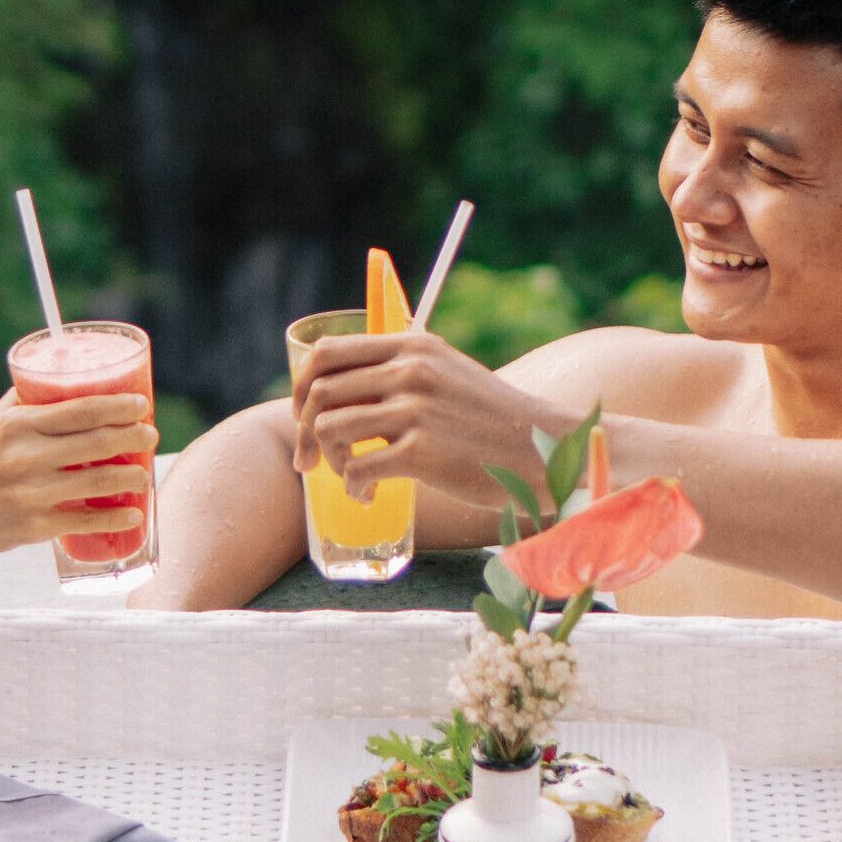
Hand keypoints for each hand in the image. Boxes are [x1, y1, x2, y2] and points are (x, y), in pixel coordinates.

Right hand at [0, 387, 157, 560]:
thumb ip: (21, 404)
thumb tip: (52, 380)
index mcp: (17, 426)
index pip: (80, 410)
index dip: (117, 406)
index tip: (141, 404)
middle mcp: (26, 457)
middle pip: (96, 443)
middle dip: (133, 436)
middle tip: (151, 434)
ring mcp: (31, 494)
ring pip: (97, 482)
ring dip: (130, 477)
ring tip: (144, 472)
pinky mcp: (33, 526)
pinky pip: (84, 521)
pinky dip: (114, 517)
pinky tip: (133, 514)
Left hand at [289, 329, 545, 527]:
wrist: (542, 448)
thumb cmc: (490, 418)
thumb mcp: (447, 372)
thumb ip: (403, 368)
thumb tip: (343, 385)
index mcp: (412, 345)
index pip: (327, 352)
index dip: (300, 385)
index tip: (300, 414)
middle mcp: (410, 369)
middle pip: (319, 393)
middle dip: (302, 431)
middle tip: (307, 461)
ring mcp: (415, 409)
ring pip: (329, 429)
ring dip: (329, 461)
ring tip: (351, 477)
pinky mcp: (422, 451)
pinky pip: (357, 469)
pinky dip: (353, 488)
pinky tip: (369, 496)